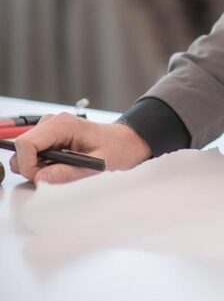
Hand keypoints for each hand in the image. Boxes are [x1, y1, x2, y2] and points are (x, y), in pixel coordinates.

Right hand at [9, 113, 151, 185]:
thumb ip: (67, 173)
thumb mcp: (96, 165)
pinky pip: (34, 153)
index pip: (26, 143)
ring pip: (26, 152)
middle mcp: (53, 122)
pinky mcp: (50, 135)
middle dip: (31, 167)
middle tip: (53, 176)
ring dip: (37, 166)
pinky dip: (41, 164)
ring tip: (61, 169)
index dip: (27, 164)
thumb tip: (40, 178)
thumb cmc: (115, 148)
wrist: (124, 142)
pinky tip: (60, 165)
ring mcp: (50, 128)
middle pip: (22, 147)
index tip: (39, 178)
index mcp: (63, 125)